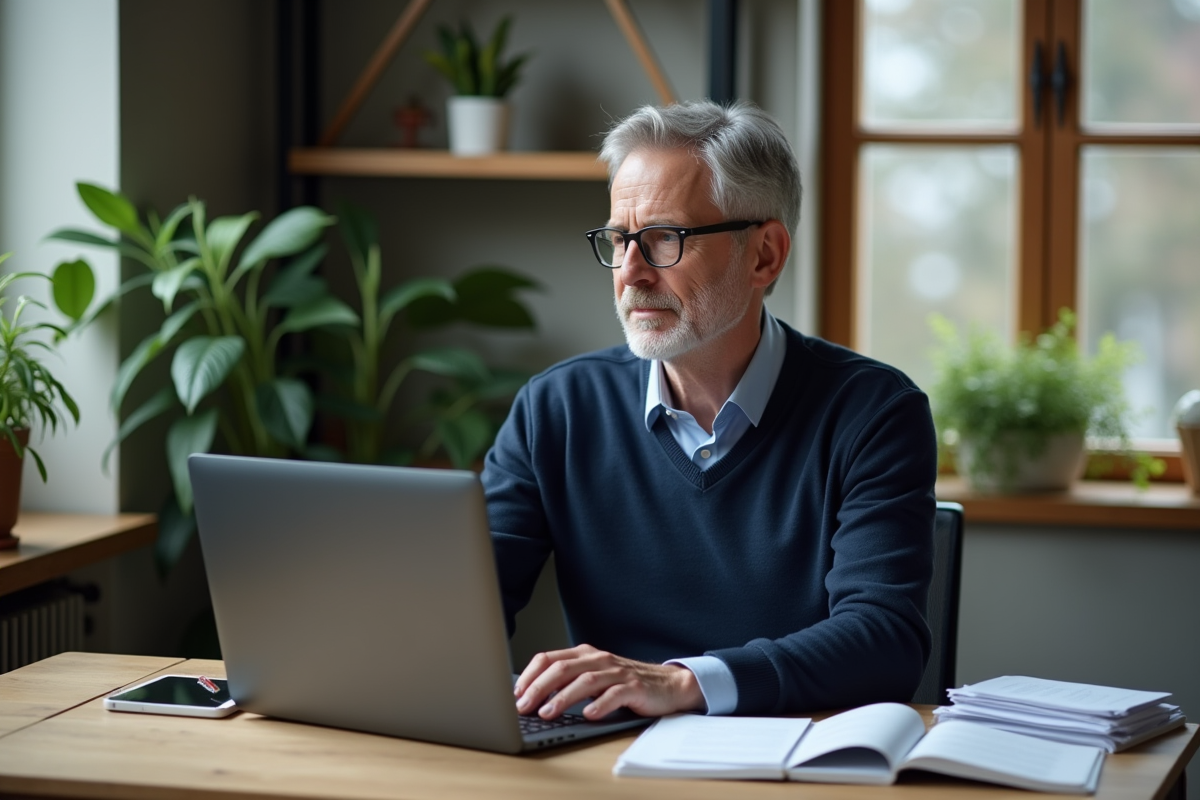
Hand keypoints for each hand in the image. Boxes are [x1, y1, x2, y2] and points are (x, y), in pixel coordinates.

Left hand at [513, 644, 705, 720]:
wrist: (668, 685)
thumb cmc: (625, 684)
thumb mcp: (594, 678)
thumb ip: (568, 682)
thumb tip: (533, 698)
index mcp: (585, 654)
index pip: (549, 658)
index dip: (530, 675)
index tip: (515, 694)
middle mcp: (599, 659)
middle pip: (562, 668)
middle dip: (539, 687)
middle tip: (523, 706)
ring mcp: (617, 672)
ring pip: (585, 681)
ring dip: (563, 698)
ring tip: (547, 713)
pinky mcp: (634, 687)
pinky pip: (615, 694)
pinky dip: (600, 704)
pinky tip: (589, 715)